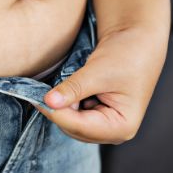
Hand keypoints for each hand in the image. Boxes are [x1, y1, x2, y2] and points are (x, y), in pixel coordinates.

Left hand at [35, 24, 168, 144]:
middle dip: (58, 110)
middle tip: (42, 90)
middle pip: (73, 128)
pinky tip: (66, 89)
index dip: (56, 113)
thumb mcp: (97, 72)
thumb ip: (73, 89)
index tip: (35, 98)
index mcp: (122, 126)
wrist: (137, 40)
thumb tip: (48, 102)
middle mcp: (114, 132)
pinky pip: (73, 115)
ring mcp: (105, 125)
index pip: (80, 127)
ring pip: (70, 122)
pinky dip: (65, 103)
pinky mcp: (97, 116)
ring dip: (61, 106)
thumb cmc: (126, 55)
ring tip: (60, 86)